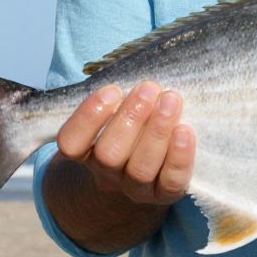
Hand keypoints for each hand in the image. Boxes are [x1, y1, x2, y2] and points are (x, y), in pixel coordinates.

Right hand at [56, 80, 195, 205]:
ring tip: (171, 100)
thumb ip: (118, 93)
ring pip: (140, 168)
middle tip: (149, 87)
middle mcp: (107, 173)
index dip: (88, 117)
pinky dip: (179, 156)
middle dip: (130, 117)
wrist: (147, 174)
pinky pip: (171, 181)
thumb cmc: (132, 125)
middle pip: (109, 154)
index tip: (112, 89)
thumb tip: (137, 61)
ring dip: (157, 130)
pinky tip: (186, 131)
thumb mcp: (116, 109)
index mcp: (86, 151)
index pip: (71, 142)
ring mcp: (135, 188)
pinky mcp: (165, 194)